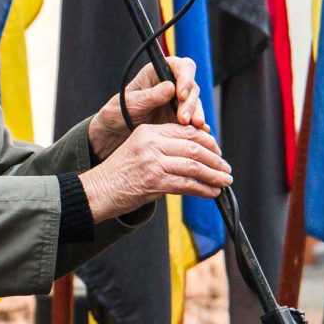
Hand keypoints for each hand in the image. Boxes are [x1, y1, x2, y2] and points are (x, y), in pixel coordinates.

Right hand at [80, 119, 231, 223]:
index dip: (207, 142)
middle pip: (193, 148)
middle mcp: (151, 143)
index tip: (217, 151)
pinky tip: (212, 192)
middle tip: (226, 169)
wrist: (98, 191)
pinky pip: (187, 184)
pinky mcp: (154, 181)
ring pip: (194, 166)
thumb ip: (163, 148)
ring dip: (213, 175)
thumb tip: (195, 156)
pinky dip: (203, 189)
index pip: (186, 132)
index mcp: (149, 132)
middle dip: (215, 160)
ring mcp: (153, 162)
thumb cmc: (119, 174)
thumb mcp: (139, 150)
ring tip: (224, 182)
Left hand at [86, 55, 203, 157]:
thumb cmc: (118, 112)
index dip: (185, 77)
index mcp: (157, 72)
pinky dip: (199, 126)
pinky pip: (195, 118)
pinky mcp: (181, 117)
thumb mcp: (130, 104)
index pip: (180, 66)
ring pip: (196, 103)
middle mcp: (171, 84)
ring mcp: (178, 101)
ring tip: (193, 126)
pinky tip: (200, 132)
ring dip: (196, 114)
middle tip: (183, 118)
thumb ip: (149, 96)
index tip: (181, 94)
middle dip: (190, 102)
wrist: (116, 133)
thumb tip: (170, 87)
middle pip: (192, 86)